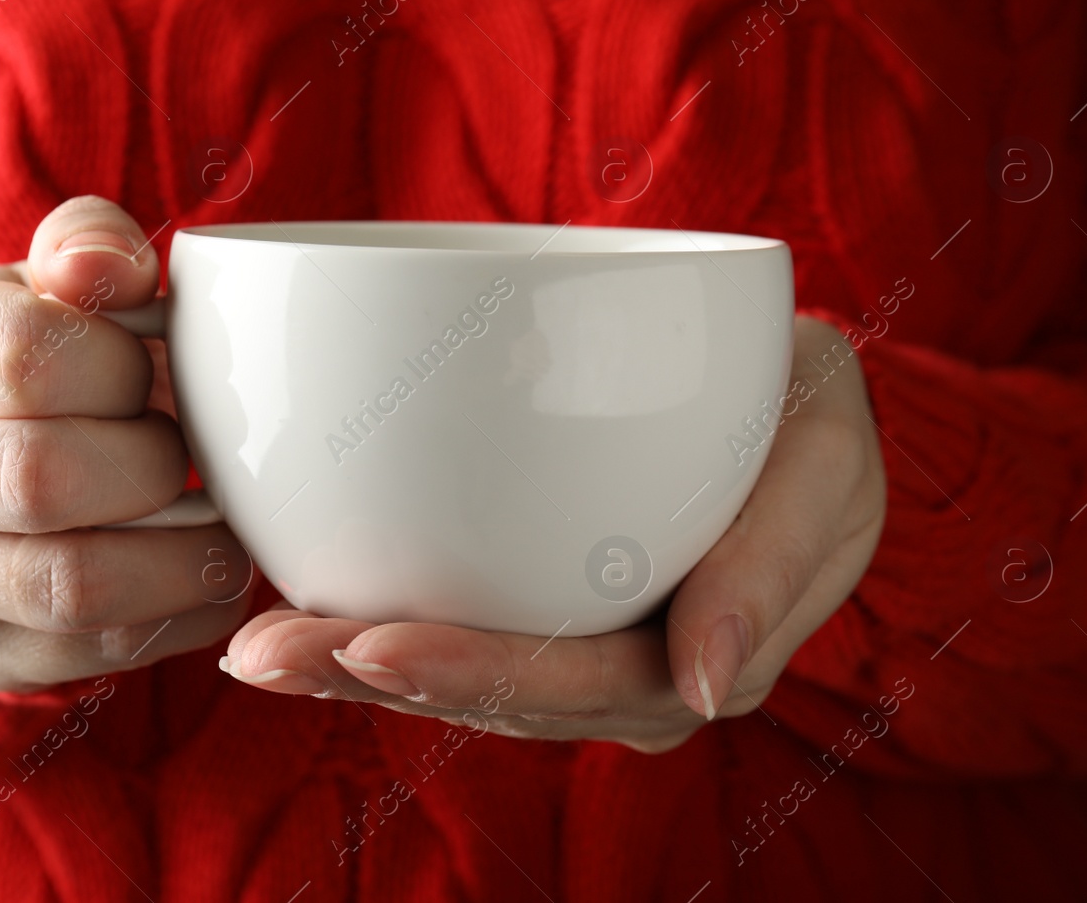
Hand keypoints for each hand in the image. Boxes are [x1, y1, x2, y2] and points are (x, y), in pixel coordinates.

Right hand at [0, 196, 250, 691]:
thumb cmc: (45, 358)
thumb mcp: (58, 283)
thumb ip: (89, 247)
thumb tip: (111, 266)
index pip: (19, 359)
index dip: (118, 369)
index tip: (150, 373)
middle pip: (38, 480)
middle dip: (150, 466)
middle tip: (186, 455)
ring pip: (69, 586)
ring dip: (181, 557)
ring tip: (224, 527)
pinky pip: (95, 654)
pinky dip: (180, 616)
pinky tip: (204, 576)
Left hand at [222, 315, 884, 751]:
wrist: (795, 394)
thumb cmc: (811, 419)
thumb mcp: (831, 462)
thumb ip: (776, 564)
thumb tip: (706, 684)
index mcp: (700, 657)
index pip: (575, 683)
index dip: (474, 674)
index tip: (374, 646)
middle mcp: (628, 672)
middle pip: (492, 692)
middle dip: (374, 678)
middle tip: (265, 652)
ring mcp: (580, 644)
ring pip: (457, 673)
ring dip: (352, 664)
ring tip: (254, 645)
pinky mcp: (541, 603)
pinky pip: (454, 625)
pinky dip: (372, 620)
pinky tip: (297, 604)